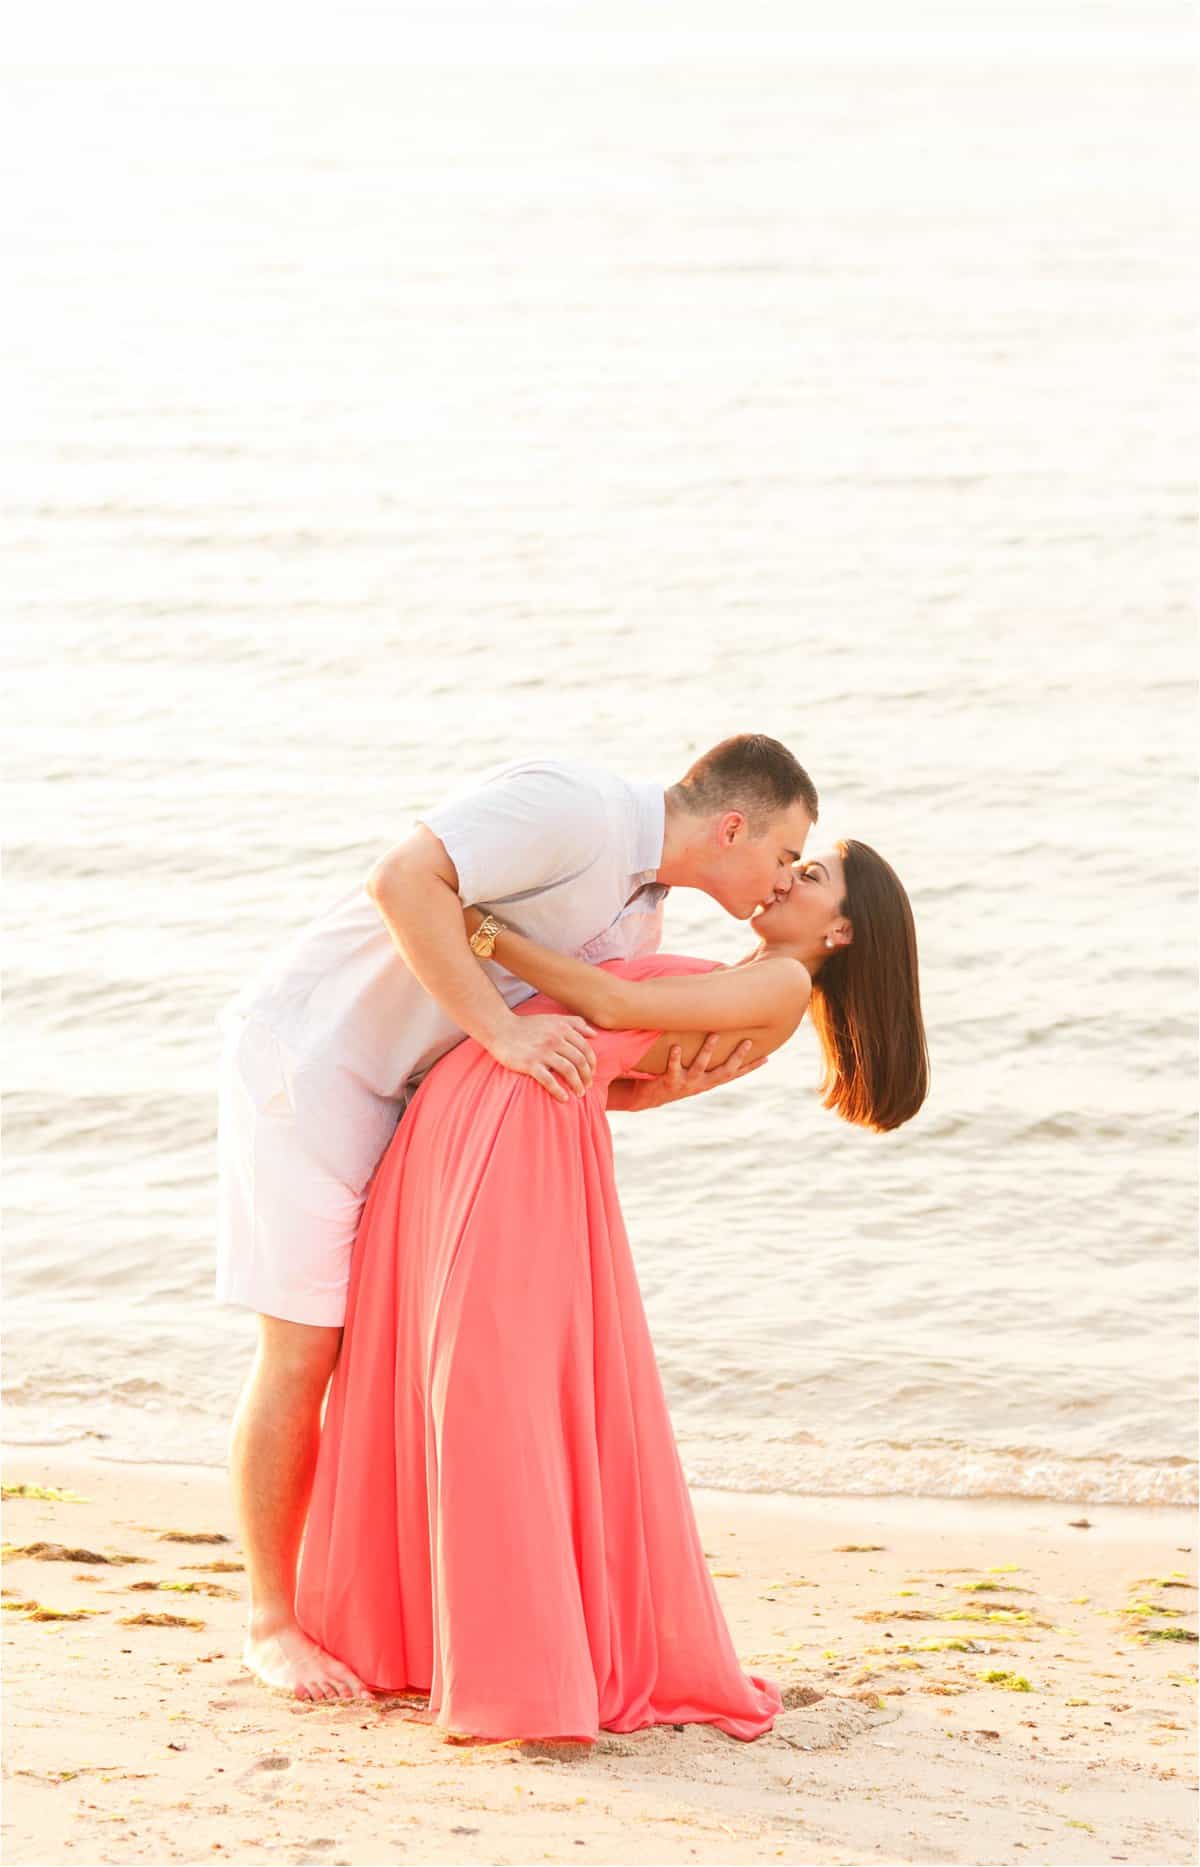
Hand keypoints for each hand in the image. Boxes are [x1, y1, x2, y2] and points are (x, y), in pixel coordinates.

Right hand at [489, 1014, 596, 1101]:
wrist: (500, 1028)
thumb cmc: (527, 1025)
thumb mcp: (553, 1018)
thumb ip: (575, 1023)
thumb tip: (594, 1034)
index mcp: (562, 1028)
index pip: (585, 1048)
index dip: (592, 1062)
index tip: (592, 1072)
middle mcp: (555, 1039)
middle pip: (579, 1060)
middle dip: (587, 1075)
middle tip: (588, 1085)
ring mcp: (542, 1052)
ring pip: (568, 1070)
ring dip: (577, 1084)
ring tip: (580, 1093)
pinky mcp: (530, 1063)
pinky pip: (549, 1080)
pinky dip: (559, 1091)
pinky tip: (564, 1099)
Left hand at [613, 1034, 765, 1111]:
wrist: (649, 1098)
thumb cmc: (675, 1078)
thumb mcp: (694, 1072)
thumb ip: (706, 1061)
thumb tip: (717, 1036)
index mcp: (710, 1081)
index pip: (735, 1073)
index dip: (751, 1067)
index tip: (768, 1057)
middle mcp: (702, 1083)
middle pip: (724, 1070)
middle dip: (737, 1056)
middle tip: (747, 1042)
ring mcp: (687, 1083)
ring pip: (700, 1066)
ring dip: (707, 1051)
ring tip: (714, 1035)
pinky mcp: (669, 1081)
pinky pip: (672, 1068)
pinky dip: (674, 1057)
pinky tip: (676, 1046)